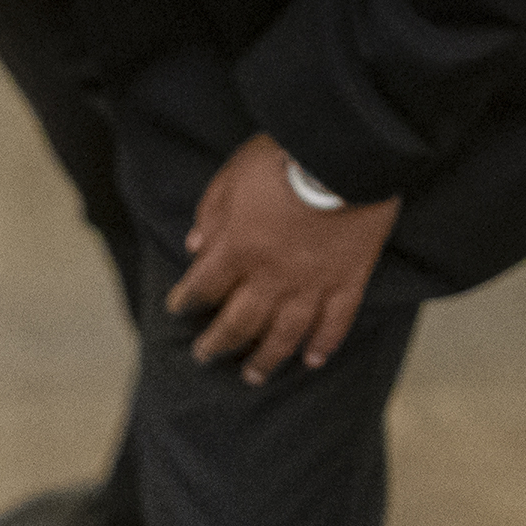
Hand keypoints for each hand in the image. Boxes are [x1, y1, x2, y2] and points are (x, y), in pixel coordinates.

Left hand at [163, 131, 401, 384]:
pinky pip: (335, 322)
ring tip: (253, 376)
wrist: (347, 150)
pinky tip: (313, 359)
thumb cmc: (287, 154)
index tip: (177, 309)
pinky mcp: (349, 280)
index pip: (203, 287)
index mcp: (238, 249)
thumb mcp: (235, 172)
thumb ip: (212, 210)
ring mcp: (311, 284)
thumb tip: (195, 245)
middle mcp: (270, 277)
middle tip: (205, 357)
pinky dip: (325, 343)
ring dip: (265, 360)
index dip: (186, 300)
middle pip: (238, 323)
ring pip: (284, 335)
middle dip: (216, 344)